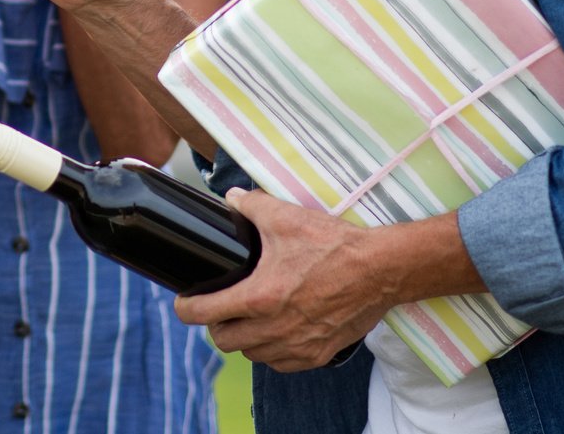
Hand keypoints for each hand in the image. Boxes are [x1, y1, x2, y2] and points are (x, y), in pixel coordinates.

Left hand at [174, 189, 386, 370]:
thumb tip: (231, 199)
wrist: (380, 270)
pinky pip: (280, 364)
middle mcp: (274, 328)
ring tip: (248, 318)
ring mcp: (297, 345)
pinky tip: (275, 332)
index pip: (204, 314)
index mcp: (259, 297)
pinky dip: (271, 351)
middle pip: (224, 341)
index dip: (186, 308)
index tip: (183, 302)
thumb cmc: (334, 245)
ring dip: (244, 339)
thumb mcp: (286, 217)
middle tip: (220, 307)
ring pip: (252, 355)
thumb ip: (250, 206)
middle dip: (216, 324)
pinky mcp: (318, 355)